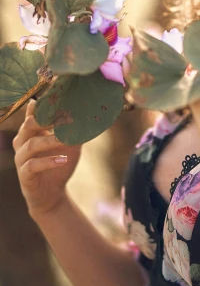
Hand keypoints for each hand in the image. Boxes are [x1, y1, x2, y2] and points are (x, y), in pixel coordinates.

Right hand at [13, 99, 81, 219]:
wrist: (53, 194)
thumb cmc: (60, 163)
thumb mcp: (70, 144)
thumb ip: (75, 129)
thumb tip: (91, 112)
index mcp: (32, 131)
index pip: (34, 112)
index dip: (44, 103)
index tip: (58, 92)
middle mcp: (23, 141)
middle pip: (29, 125)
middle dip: (45, 119)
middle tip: (63, 115)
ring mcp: (21, 158)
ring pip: (31, 144)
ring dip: (49, 140)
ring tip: (65, 138)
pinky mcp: (24, 174)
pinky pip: (33, 166)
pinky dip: (48, 162)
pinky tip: (62, 159)